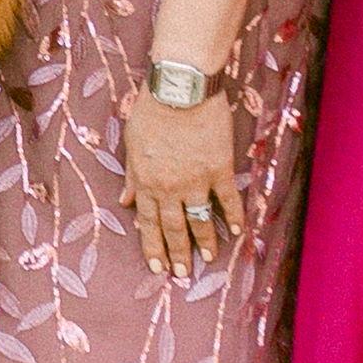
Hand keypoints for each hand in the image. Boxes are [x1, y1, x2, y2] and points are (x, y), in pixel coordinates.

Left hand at [118, 77, 240, 282]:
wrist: (179, 89)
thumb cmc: (150, 110)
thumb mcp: (132, 144)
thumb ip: (132, 176)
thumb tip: (125, 201)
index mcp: (147, 181)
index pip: (149, 222)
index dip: (153, 245)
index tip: (157, 266)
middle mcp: (170, 187)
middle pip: (174, 227)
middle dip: (178, 253)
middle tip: (183, 273)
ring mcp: (197, 180)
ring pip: (201, 219)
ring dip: (205, 241)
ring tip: (210, 259)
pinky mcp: (220, 168)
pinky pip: (228, 199)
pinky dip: (234, 216)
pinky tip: (238, 231)